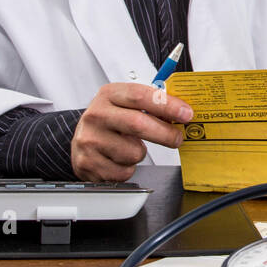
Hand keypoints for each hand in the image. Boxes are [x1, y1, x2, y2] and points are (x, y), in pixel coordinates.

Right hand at [71, 83, 193, 181]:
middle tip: (177, 138)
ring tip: (130, 147)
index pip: (140, 96)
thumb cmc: (111, 121)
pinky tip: (118, 159)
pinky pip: (124, 171)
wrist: (81, 140)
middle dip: (165, 133)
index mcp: (108, 95)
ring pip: (133, 152)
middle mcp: (96, 115)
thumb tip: (182, 112)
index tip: (186, 114)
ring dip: (140, 153)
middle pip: (138, 124)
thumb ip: (150, 105)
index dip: (167, 105)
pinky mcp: (88, 163)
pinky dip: (128, 168)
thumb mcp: (125, 104)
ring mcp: (90, 140)